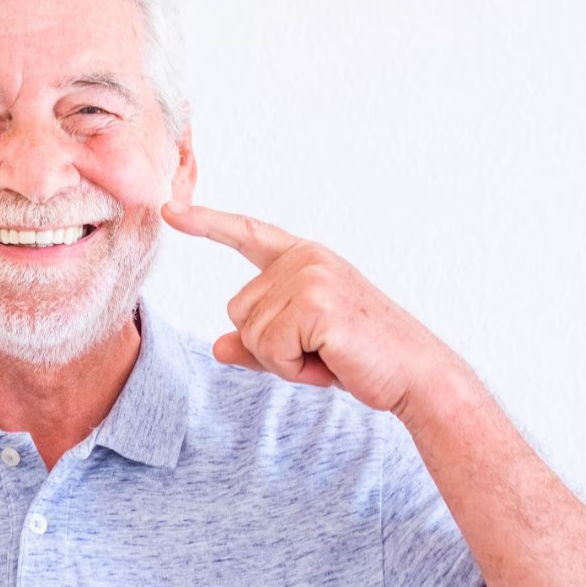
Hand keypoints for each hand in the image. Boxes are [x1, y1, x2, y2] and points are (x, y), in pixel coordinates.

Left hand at [162, 201, 457, 416]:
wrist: (417, 377)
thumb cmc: (361, 359)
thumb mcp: (301, 348)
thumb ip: (259, 344)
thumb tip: (218, 346)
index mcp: (303, 258)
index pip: (246, 233)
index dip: (206, 223)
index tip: (169, 210)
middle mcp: (305, 258)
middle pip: (237, 309)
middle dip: (271, 345)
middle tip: (321, 351)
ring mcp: (311, 277)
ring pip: (251, 332)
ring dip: (284, 359)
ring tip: (328, 355)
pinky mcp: (316, 305)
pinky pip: (270, 348)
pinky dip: (294, 369)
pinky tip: (330, 363)